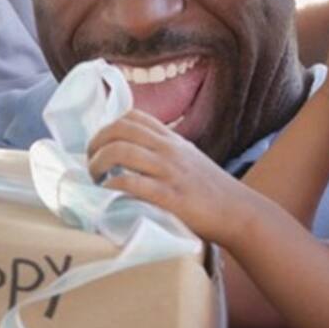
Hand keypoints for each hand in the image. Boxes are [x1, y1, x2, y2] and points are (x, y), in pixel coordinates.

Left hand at [86, 111, 258, 247]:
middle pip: (120, 129)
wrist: (238, 211)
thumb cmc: (212, 189)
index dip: (108, 126)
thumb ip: (166, 151)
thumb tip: (136, 151)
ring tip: (95, 179)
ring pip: (121, 151)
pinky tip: (107, 193)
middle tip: (91, 163)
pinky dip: (113, 185)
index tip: (101, 145)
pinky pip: (132, 183)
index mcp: (172, 139)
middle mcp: (168, 149)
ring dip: (98, 163)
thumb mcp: (189, 158)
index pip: (133, 116)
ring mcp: (169, 171)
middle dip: (96, 143)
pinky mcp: (170, 196)